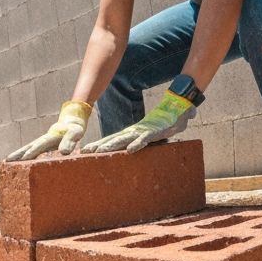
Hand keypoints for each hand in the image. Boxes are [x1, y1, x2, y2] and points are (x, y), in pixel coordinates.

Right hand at [6, 100, 92, 160]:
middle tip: (7, 161)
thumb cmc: (74, 129)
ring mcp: (42, 143)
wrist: (71, 122)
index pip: (40, 144)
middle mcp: (43, 139)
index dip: (33, 151)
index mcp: (51, 136)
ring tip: (7, 162)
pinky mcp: (43, 146)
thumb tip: (64, 152)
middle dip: (18, 154)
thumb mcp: (75, 132)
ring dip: (18, 155)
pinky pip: (32, 151)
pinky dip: (24, 156)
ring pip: (28, 148)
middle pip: (28, 146)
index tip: (24, 158)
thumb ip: (69, 141)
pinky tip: (19, 162)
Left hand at [82, 92, 196, 154]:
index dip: (100, 145)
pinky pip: (144, 140)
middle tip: (84, 152)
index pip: (112, 139)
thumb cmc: (163, 123)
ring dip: (111, 146)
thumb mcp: (150, 133)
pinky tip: (129, 151)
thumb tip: (134, 147)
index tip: (86, 151)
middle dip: (99, 146)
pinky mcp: (154, 132)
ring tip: (98, 152)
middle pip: (113, 140)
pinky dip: (136, 145)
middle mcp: (134, 132)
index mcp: (132, 133)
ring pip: (124, 140)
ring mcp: (143, 132)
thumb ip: (143, 138)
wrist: (177, 108)